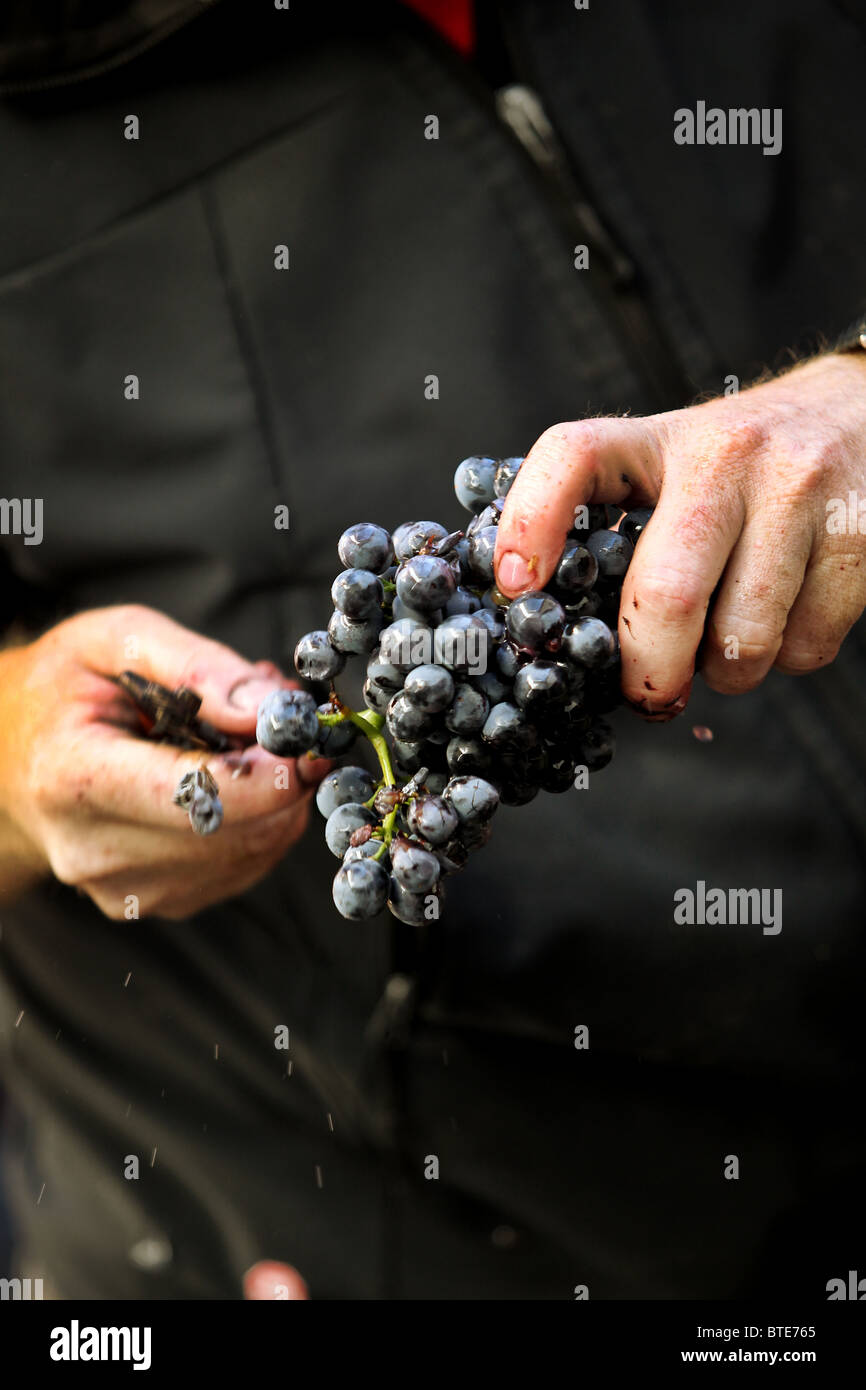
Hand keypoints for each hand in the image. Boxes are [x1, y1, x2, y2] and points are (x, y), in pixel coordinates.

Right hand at [0, 605, 328, 917]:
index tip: (306, 740)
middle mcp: (93, 848)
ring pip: (249, 852)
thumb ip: (194, 662)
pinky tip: (238, 778)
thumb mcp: (113, 639)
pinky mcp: (154, 902)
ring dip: (279, 797)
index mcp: (73, 778)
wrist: (13, 757)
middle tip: (292, 725)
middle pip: (232, 832)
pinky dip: (263, 820)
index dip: (267, 776)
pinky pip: (243, 865)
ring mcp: (123, 887)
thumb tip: (269, 708)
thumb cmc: (64, 689)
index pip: (193, 798)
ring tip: (254, 741)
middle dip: (283, 778)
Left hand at [494, 351, 865, 713]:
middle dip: (648, 671)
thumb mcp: (674, 463)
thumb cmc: (747, 463)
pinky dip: (790, 657)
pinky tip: (787, 618)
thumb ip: (622, 525)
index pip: (574, 456)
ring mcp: (798, 492)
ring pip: (741, 638)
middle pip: (666, 593)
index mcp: (658, 439)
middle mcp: (726, 456)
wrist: (863, 410)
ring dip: (727, 673)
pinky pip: (806, 645)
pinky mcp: (859, 534)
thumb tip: (566, 639)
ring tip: (728, 646)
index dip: (529, 522)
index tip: (515, 589)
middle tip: (648, 694)